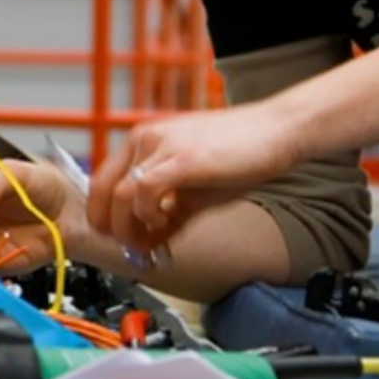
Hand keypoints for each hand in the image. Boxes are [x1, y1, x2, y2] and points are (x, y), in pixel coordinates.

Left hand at [88, 99, 298, 250]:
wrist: (276, 130)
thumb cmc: (239, 156)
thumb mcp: (194, 189)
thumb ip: (169, 214)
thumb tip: (151, 245)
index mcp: (143, 140)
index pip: (101, 180)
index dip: (102, 215)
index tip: (117, 238)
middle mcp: (143, 138)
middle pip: (101, 189)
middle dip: (110, 227)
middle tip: (130, 248)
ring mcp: (160, 144)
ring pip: (120, 194)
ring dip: (129, 228)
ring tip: (150, 241)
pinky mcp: (180, 157)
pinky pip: (145, 192)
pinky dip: (149, 216)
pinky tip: (167, 224)